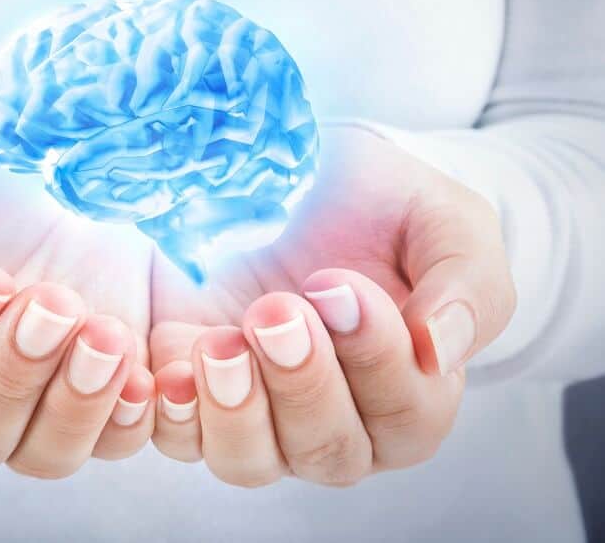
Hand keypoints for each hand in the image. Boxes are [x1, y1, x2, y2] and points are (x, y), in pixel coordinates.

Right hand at [0, 125, 154, 474]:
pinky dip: (132, 418)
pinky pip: (116, 440)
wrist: (34, 177)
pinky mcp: (102, 394)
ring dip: (77, 402)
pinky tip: (150, 376)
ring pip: (45, 453)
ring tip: (106, 335)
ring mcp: (37, 405)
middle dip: (13, 371)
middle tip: (54, 302)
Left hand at [148, 124, 515, 485]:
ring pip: (250, 460)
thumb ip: (466, 286)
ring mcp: (262, 412)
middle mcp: (338, 420)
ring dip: (235, 410)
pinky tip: (171, 373)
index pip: (405, 411)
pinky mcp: (199, 390)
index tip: (335, 286)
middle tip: (276, 311)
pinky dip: (174, 415)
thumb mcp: (446, 224)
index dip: (373, 357)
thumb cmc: (387, 208)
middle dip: (302, 383)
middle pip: (327, 449)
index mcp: (411, 391)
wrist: (310, 178)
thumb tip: (440, 350)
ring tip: (221, 344)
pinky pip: (181, 436)